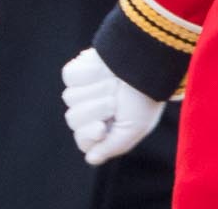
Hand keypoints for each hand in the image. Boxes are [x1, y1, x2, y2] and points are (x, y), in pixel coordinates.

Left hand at [61, 49, 164, 165]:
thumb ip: (113, 146)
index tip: (101, 126)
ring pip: (71, 97)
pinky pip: (69, 75)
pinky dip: (88, 71)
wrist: (148, 60)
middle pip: (73, 118)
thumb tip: (91, 158)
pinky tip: (103, 68)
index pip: (83, 139)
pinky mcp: (81, 68)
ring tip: (114, 81)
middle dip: (96, 108)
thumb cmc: (146, 96)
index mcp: (108, 125)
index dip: (89, 133)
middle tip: (115, 99)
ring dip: (96, 88)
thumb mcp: (135, 128)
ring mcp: (86, 88)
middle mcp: (95, 108)